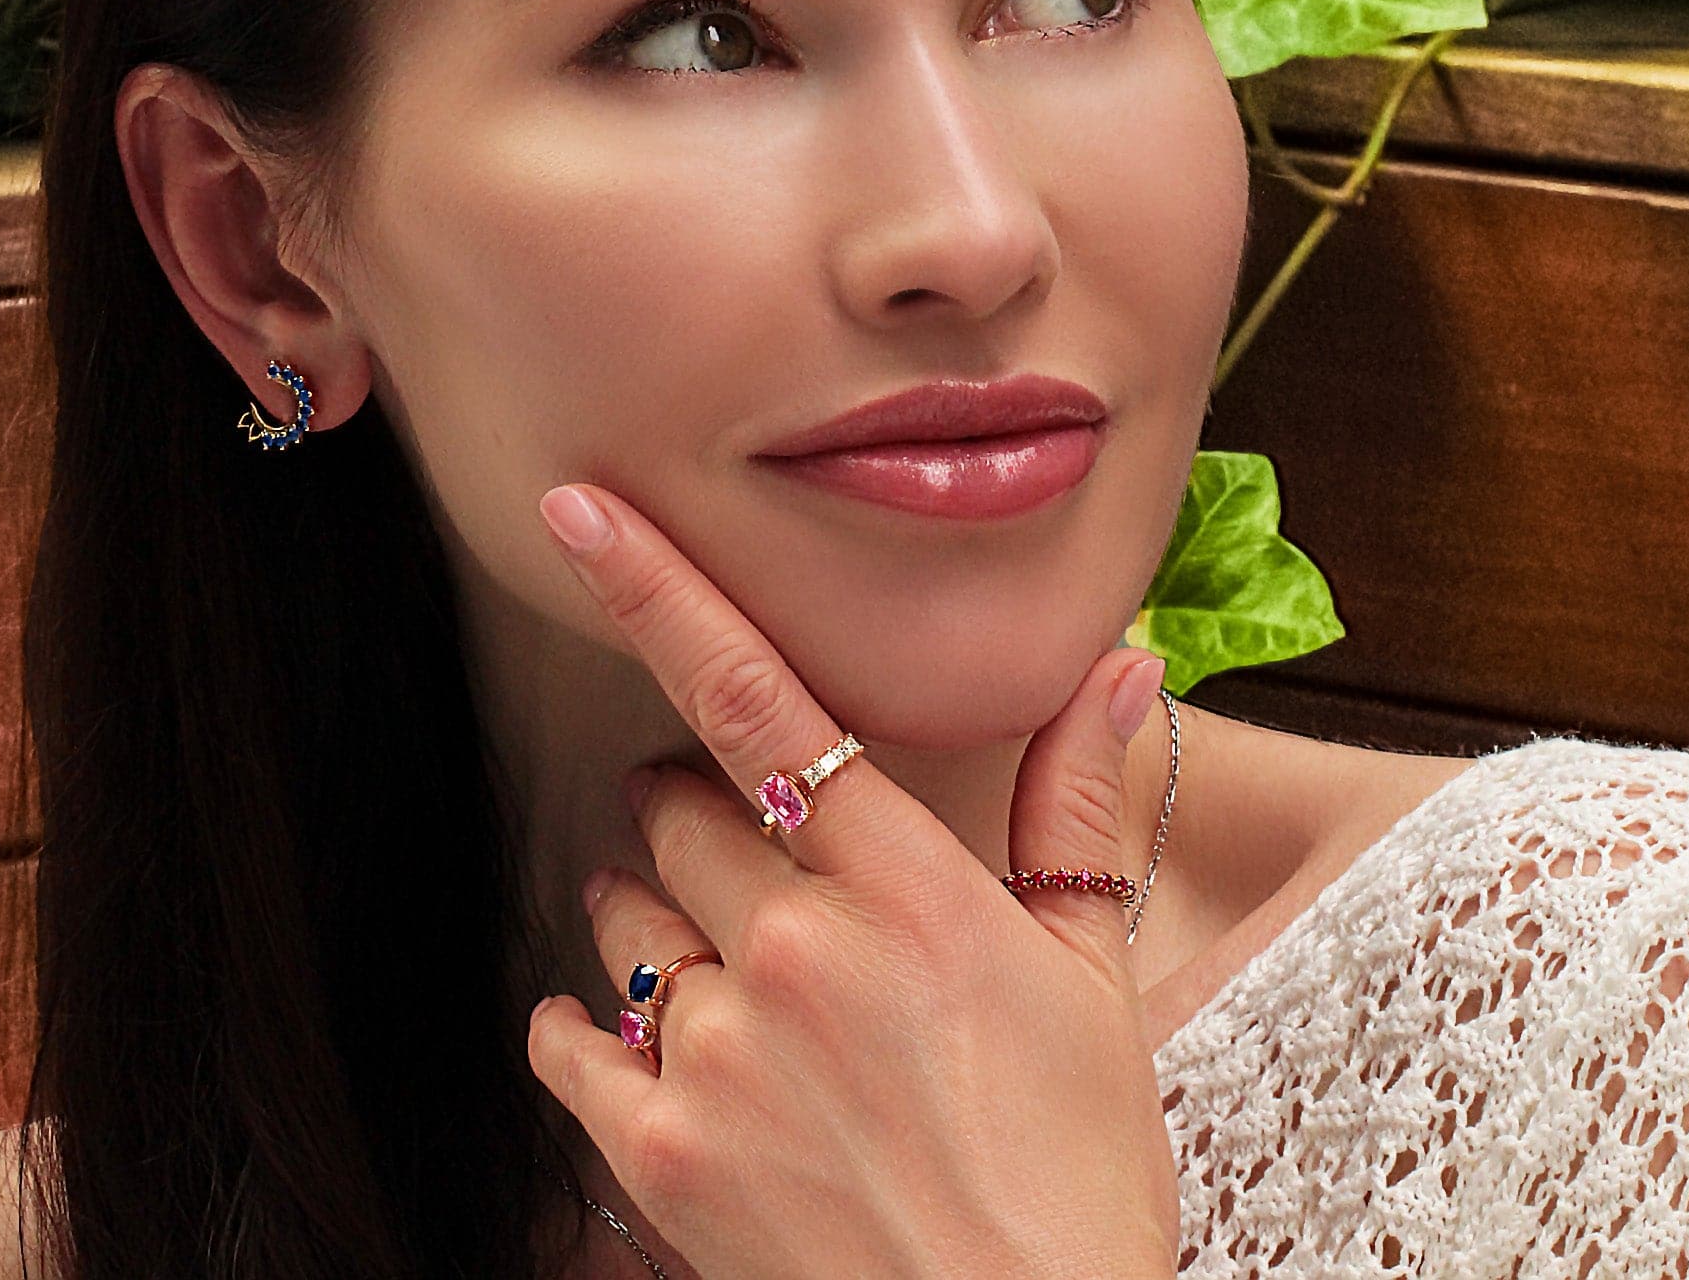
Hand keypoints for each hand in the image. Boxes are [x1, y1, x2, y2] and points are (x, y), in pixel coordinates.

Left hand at [522, 480, 1181, 1279]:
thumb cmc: (1074, 1176)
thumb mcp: (1097, 985)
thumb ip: (1079, 813)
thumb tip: (1118, 667)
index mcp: (912, 893)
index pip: (759, 703)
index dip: (661, 591)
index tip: (581, 512)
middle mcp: (799, 951)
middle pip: (678, 808)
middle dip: (697, 813)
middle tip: (756, 868)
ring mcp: (719, 1052)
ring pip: (624, 915)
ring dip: (653, 916)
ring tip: (733, 977)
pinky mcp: (658, 1151)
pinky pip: (570, 1038)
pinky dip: (592, 1030)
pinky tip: (651, 1049)